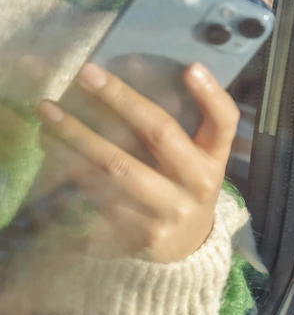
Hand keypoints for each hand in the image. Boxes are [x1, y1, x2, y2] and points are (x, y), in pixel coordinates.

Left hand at [36, 62, 239, 262]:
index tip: (191, 67)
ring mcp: (166, 212)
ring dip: (77, 137)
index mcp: (214, 161)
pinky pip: (94, 198)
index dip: (211, 95)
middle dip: (122, 99)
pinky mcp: (134, 234)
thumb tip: (137, 65)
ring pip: (117, 168)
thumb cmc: (187, 187)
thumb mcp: (200, 158)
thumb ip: (184, 122)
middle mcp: (195, 185)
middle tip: (87, 73)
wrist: (184, 249)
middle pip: (160, 134)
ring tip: (49, 113)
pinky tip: (49, 150)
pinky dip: (67, 174)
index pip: (223, 123)